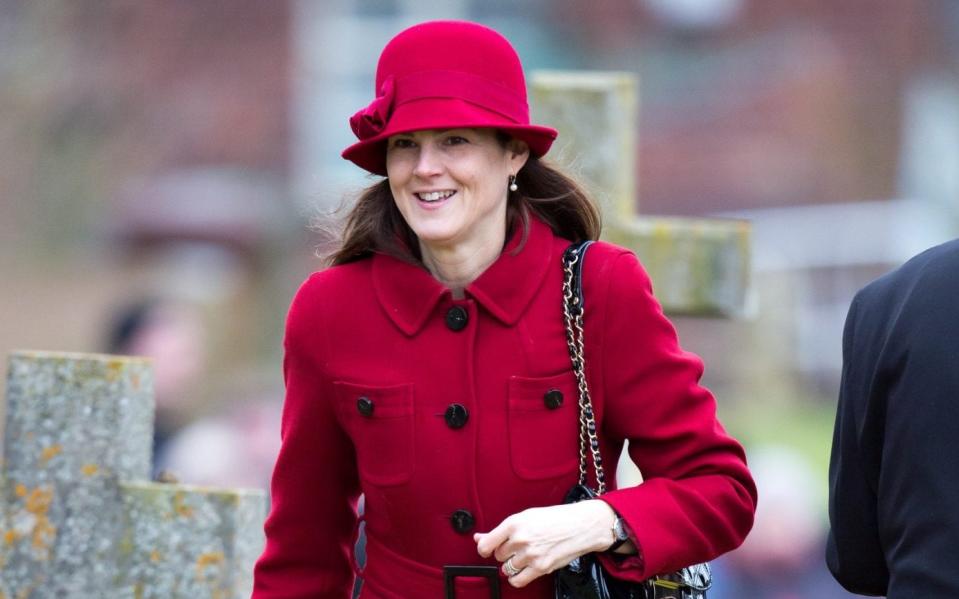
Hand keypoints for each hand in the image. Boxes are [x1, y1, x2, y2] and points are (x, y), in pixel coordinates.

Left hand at [473, 500, 616, 587]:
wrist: (579, 526)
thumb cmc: (555, 518)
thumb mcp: (526, 517)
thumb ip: (501, 531)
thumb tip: (480, 538)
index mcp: (514, 523)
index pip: (487, 544)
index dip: (485, 548)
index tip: (487, 549)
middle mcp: (521, 539)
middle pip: (498, 555)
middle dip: (506, 552)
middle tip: (518, 545)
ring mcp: (530, 555)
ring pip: (507, 568)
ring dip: (513, 564)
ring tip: (526, 554)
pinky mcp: (540, 568)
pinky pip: (517, 580)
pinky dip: (516, 578)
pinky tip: (523, 570)